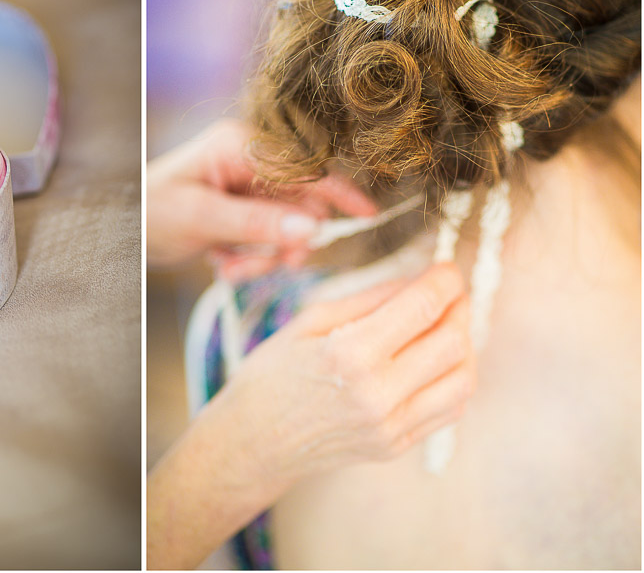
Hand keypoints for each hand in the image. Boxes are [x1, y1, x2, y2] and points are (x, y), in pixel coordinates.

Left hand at [146, 119, 377, 277]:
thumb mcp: (201, 218)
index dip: (337, 191)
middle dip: (282, 241)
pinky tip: (221, 263)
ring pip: (285, 228)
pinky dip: (249, 258)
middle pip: (300, 203)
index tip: (367, 215)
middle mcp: (248, 161)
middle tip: (260, 265)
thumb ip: (257, 222)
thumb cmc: (149, 213)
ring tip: (228, 265)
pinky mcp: (241, 212)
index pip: (303, 166)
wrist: (119, 232)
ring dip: (262, 256)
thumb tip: (310, 228)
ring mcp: (246, 187)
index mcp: (239, 145)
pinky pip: (266, 240)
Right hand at [209, 262, 475, 493]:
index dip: (444, 281)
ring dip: (463, 346)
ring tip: (444, 328)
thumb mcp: (308, 321)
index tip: (445, 269)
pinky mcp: (396, 445)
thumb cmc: (271, 376)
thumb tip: (417, 279)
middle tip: (447, 296)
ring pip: (463, 379)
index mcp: (349, 353)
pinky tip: (434, 363)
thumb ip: (368, 299)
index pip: (422, 307)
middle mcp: (377, 393)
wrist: (253, 441)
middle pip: (453, 341)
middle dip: (458, 309)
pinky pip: (450, 408)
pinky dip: (453, 379)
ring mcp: (390, 426)